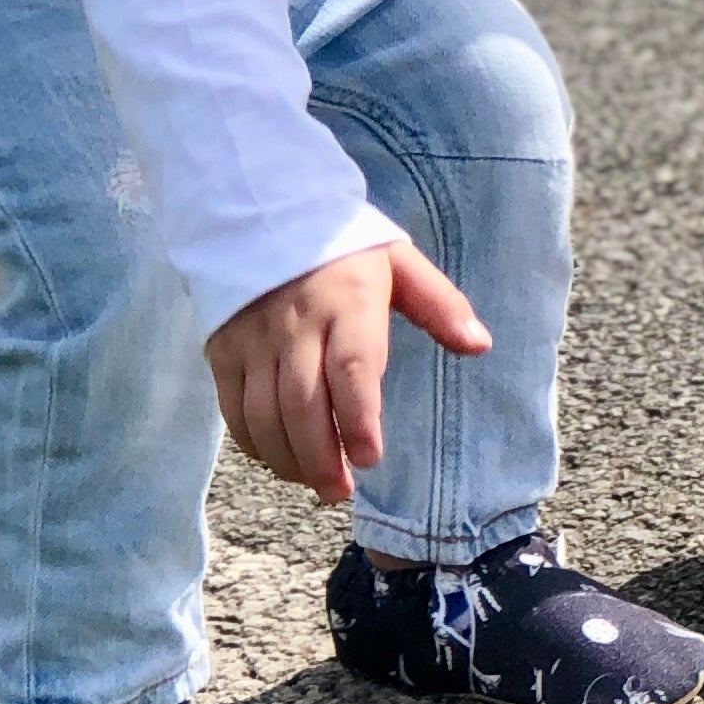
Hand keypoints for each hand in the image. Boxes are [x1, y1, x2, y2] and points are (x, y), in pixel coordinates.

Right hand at [205, 240, 490, 505]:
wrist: (261, 212)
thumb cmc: (342, 246)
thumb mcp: (399, 261)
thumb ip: (440, 304)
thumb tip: (480, 345)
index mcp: (346, 303)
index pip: (351, 369)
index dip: (358, 419)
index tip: (370, 460)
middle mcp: (295, 325)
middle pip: (302, 403)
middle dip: (321, 456)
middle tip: (340, 491)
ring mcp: (253, 339)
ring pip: (263, 413)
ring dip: (288, 458)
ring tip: (315, 484)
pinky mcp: (223, 350)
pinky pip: (234, 408)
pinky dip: (254, 443)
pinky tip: (279, 461)